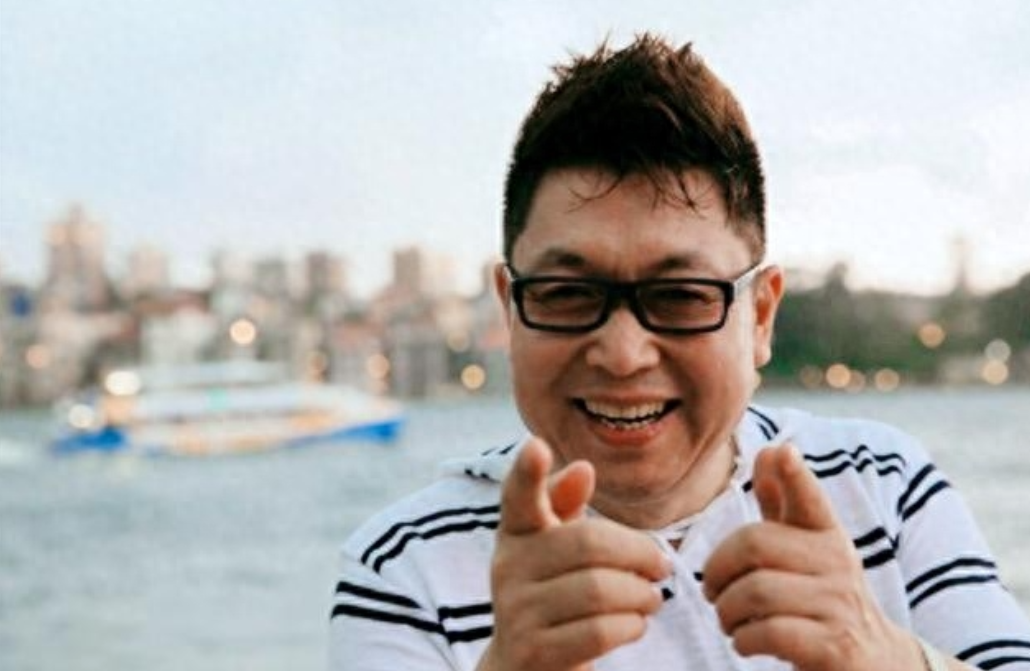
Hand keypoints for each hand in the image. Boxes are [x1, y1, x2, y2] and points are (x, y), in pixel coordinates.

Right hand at [476, 438, 670, 670]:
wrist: (524, 670)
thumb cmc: (553, 594)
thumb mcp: (556, 547)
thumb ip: (567, 506)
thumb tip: (582, 468)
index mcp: (515, 533)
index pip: (518, 496)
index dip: (527, 472)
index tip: (538, 446)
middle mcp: (507, 567)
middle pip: (588, 543)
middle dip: (638, 554)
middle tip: (662, 567)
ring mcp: (516, 610)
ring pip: (599, 590)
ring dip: (641, 595)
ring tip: (651, 598)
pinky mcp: (534, 650)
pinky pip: (599, 631)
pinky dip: (630, 626)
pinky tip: (636, 624)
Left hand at [702, 444, 924, 669]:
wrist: (877, 666)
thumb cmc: (826, 600)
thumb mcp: (808, 550)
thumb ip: (784, 504)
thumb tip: (770, 450)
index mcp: (828, 537)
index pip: (810, 500)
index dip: (795, 475)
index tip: (782, 451)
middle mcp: (838, 564)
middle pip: (755, 544)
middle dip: (718, 569)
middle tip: (713, 590)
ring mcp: (838, 606)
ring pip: (756, 591)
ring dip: (727, 611)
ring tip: (729, 620)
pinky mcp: (834, 647)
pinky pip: (770, 632)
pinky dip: (743, 639)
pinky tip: (746, 642)